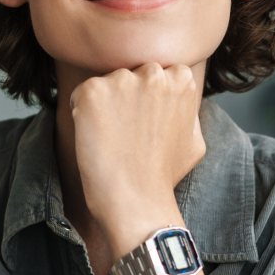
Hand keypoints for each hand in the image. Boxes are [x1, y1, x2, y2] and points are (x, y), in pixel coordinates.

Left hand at [69, 62, 205, 259]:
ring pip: (105, 84)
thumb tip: (180, 98)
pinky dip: (81, 114)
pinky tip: (95, 138)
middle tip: (126, 134)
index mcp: (181, 79)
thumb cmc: (163, 176)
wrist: (136, 201)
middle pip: (129, 74)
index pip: (155, 73)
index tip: (144, 125)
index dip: (146, 100)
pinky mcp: (93, 92)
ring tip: (112, 140)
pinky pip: (80, 95)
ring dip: (103, 106)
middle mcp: (153, 72)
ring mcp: (122, 80)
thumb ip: (188, 110)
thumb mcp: (194, 140)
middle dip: (125, 97)